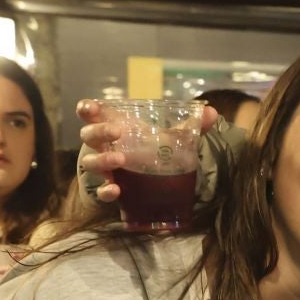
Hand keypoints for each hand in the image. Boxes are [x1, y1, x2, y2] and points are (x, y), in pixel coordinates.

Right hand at [76, 99, 217, 202]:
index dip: (87, 109)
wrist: (135, 186)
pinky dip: (106, 191)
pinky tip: (116, 191)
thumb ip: (187, 127)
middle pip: (89, 136)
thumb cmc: (144, 153)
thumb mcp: (164, 138)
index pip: (90, 114)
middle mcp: (101, 146)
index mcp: (111, 128)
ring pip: (90, 162)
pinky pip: (99, 192)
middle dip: (99, 131)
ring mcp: (100, 169)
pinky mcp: (103, 191)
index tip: (89, 107)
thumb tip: (212, 113)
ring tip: (120, 160)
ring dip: (103, 160)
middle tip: (117, 132)